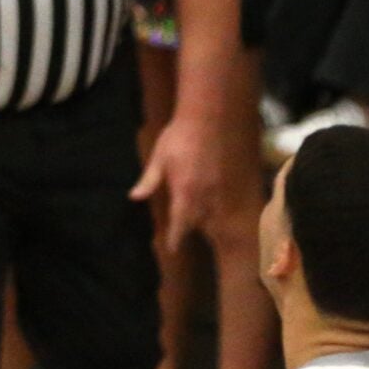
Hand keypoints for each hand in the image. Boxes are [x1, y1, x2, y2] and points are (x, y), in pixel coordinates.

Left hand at [132, 111, 217, 249]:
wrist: (209, 119)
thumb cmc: (179, 137)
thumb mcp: (159, 158)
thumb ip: (149, 180)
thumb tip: (134, 197)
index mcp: (184, 194)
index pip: (180, 225)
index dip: (176, 239)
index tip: (173, 249)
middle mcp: (205, 199)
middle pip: (200, 226)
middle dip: (194, 230)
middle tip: (188, 232)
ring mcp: (222, 192)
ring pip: (217, 218)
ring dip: (211, 224)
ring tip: (206, 226)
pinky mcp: (235, 183)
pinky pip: (230, 204)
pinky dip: (224, 210)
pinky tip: (220, 209)